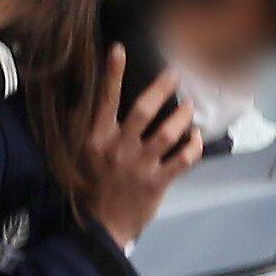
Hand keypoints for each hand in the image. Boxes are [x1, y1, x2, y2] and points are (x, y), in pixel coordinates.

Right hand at [65, 42, 205, 248]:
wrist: (101, 226)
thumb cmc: (90, 185)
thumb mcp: (78, 154)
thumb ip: (82, 125)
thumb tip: (84, 95)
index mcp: (96, 138)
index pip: (105, 100)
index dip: (112, 73)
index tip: (119, 49)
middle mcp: (119, 148)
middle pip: (144, 110)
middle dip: (162, 88)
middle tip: (176, 74)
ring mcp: (140, 165)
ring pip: (169, 132)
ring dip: (183, 116)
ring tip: (190, 107)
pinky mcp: (157, 182)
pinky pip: (183, 160)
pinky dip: (193, 146)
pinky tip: (196, 137)